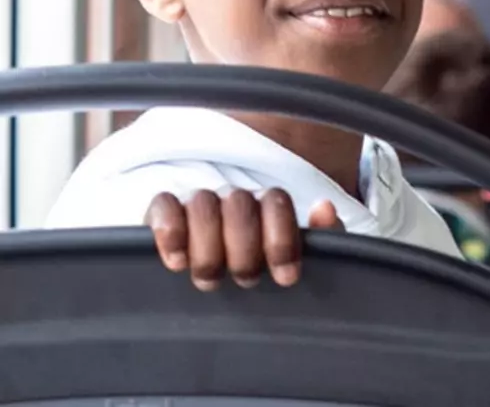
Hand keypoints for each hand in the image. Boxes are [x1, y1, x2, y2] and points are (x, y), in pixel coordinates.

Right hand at [145, 188, 345, 290]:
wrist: (222, 290)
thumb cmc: (268, 275)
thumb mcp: (302, 262)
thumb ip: (325, 237)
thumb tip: (324, 208)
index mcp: (270, 207)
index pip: (277, 202)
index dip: (281, 240)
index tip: (286, 279)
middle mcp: (235, 200)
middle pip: (240, 204)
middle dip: (244, 248)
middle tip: (245, 280)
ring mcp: (199, 205)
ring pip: (202, 204)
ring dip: (208, 246)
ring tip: (210, 280)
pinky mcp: (164, 215)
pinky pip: (163, 205)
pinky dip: (169, 230)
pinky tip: (176, 262)